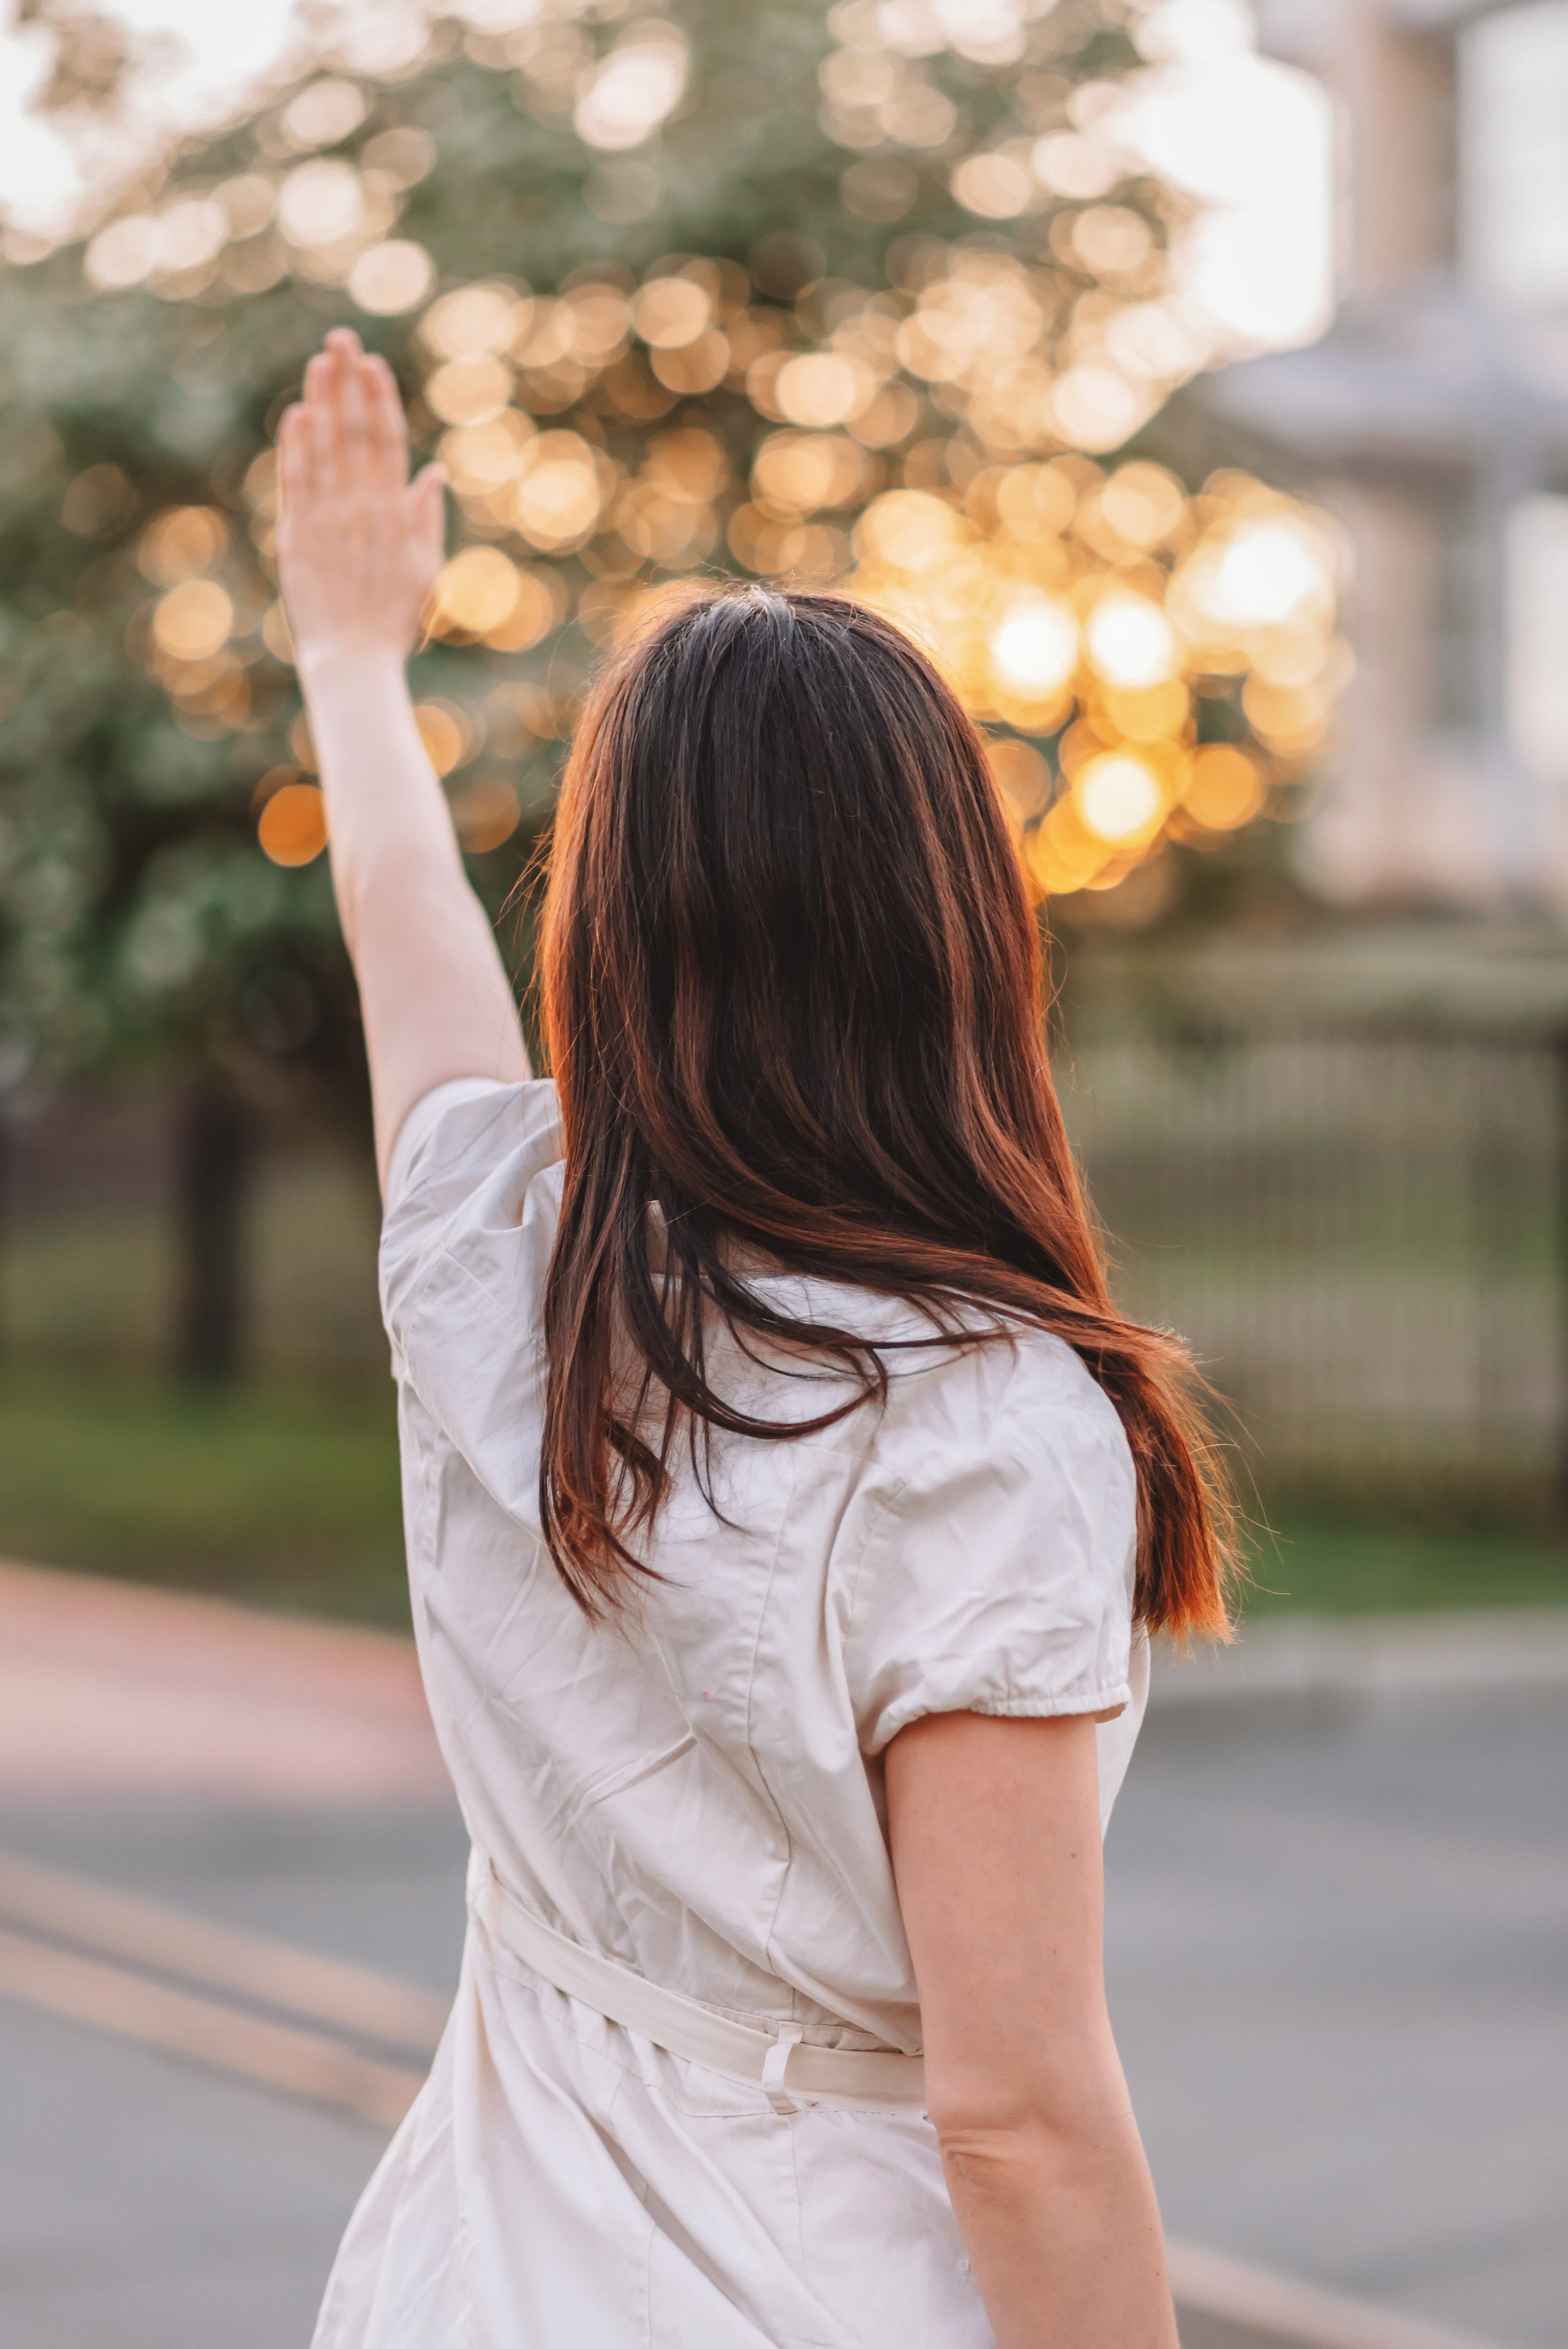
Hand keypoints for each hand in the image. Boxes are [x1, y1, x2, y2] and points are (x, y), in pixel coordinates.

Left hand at [276, 327, 445, 668]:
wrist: (353, 663)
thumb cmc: (392, 622)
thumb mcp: (424, 570)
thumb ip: (425, 517)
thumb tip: (432, 472)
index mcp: (393, 514)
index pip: (386, 442)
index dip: (378, 400)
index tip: (372, 364)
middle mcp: (361, 510)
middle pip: (354, 434)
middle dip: (348, 384)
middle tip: (340, 340)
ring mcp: (326, 521)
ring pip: (323, 448)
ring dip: (320, 401)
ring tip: (318, 362)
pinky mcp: (296, 537)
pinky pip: (296, 482)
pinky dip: (296, 447)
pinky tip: (296, 415)